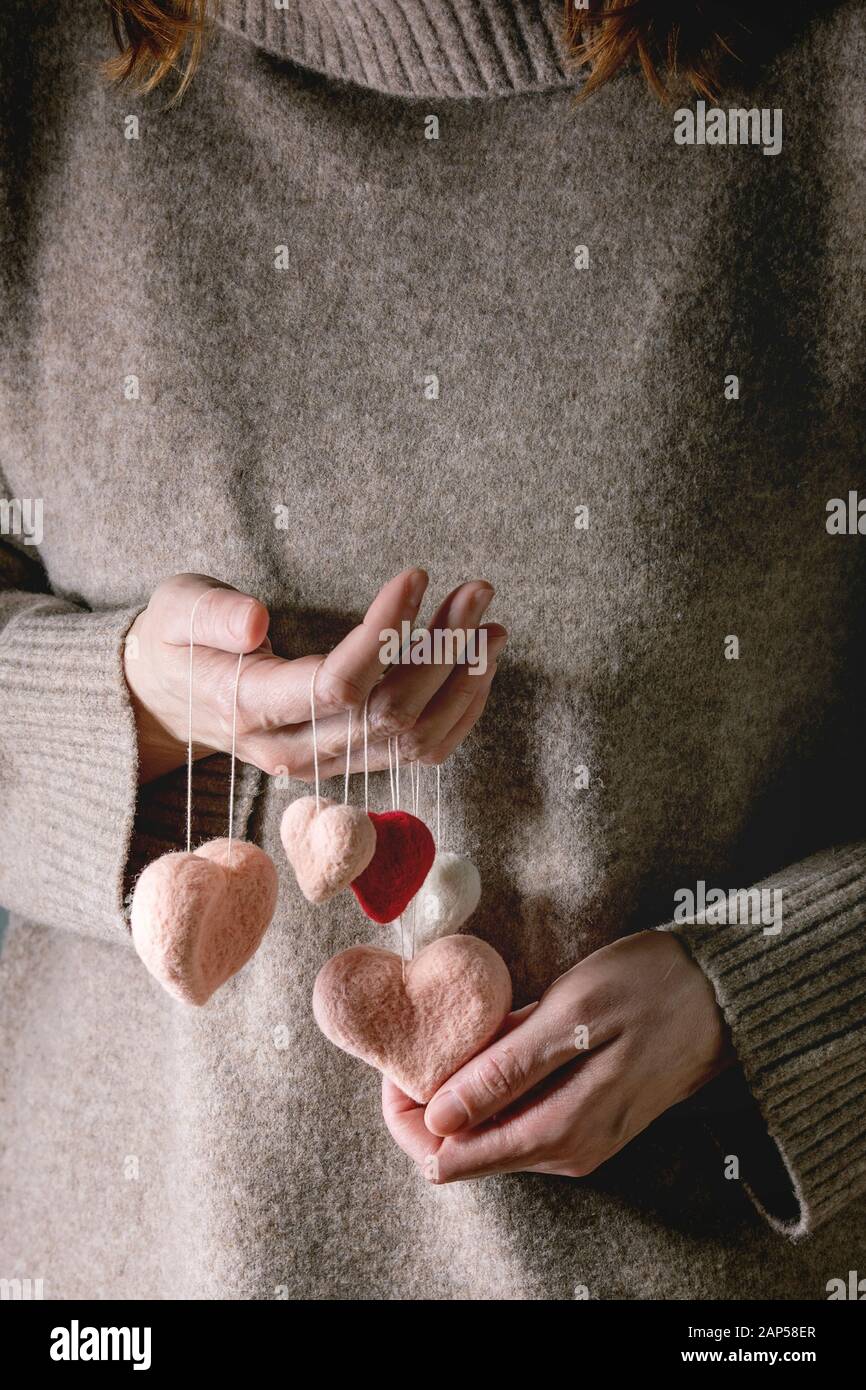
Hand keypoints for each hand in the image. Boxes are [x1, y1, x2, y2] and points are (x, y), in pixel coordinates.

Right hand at [123, 570, 506, 783]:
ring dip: (462, 682)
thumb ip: (210, 614)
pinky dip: (460, 710)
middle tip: (476, 591)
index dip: (384, 633)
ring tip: (490, 625)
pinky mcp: (351, 760)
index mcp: (252, 707)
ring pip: (414, 739)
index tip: (416, 576)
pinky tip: (477, 664)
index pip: (336, 684)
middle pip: (388, 714)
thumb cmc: (177, 641)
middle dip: (442, 651)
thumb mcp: (175, 610)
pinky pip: (420, 751)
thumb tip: (254, 620)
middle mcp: (296, 749)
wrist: (172, 697)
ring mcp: (327, 762)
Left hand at [383, 931, 732, 1181]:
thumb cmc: (650, 988)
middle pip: (460, 1152)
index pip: (445, 1158)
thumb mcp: (572, 1015)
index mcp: (558, 1133)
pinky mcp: (586, 1120)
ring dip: (461, 1089)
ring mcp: (578, 1140)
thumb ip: (506, 1071)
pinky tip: (497, 1039)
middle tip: (421, 1033)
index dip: (407, 1113)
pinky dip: (493, 1084)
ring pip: (487, 1133)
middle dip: (427, 1100)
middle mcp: (565, 1152)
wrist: (725, 992)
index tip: (399, 1059)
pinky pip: (518, 1115)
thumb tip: (439, 1119)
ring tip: (460, 1029)